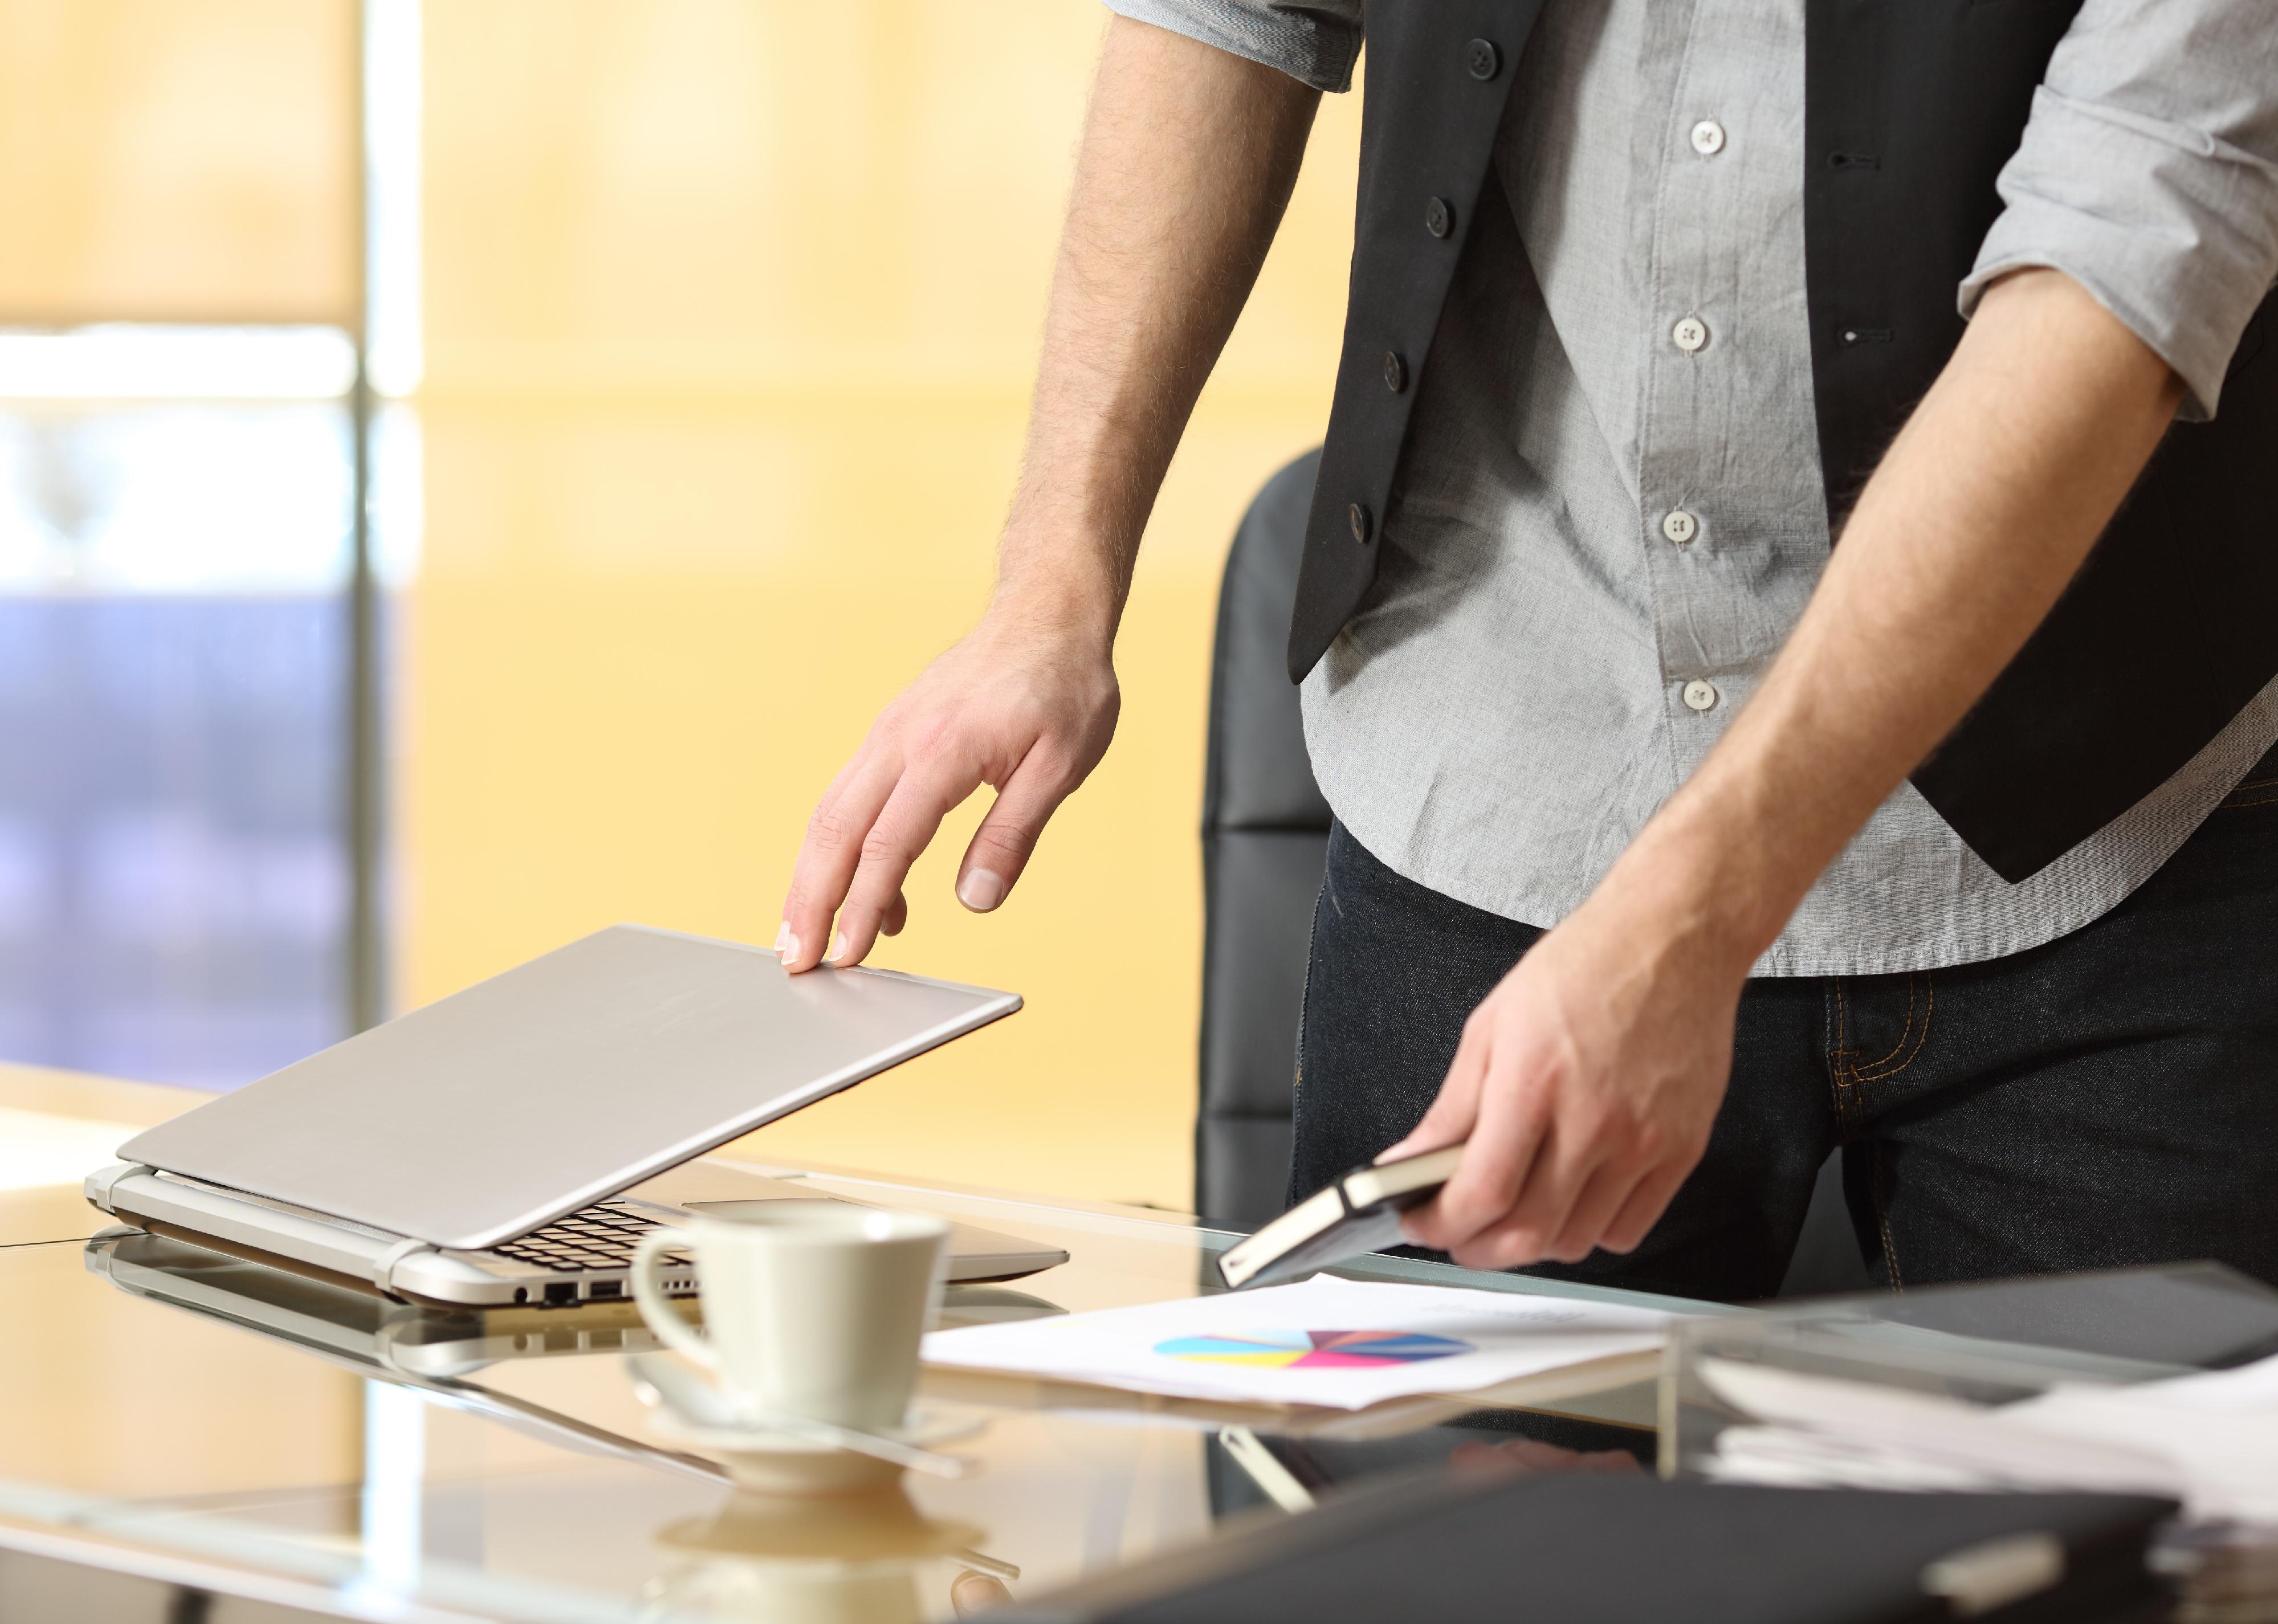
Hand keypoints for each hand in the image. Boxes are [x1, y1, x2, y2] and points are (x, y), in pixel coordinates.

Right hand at [778, 605, 1118, 970]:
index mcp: (943, 751)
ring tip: (803, 935)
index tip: (848, 956)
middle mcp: (900, 740)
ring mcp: (888, 733)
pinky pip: (850, 795)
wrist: (1047, 613)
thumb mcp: (1061, 765)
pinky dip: (841, 845)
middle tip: (797, 961)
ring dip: (812, 875)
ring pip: (831, 811)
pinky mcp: (890, 734)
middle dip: (810, 900)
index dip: (864, 904)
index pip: (888, 843)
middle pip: (836, 829)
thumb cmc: (1063, 686)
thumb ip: (1013, 834)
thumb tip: (976, 901)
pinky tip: (864, 887)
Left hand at [1385, 867, 1748, 1270]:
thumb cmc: (1584, 970)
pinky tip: (1570, 1199)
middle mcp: (1594, 1120)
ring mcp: (1644, 1142)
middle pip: (1528, 1235)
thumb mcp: (1491, 1026)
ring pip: (1576, 1243)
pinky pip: (1628, 1230)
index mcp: (1534, 1083)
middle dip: (1477, 1249)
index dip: (1442, 1226)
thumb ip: (1451, 1109)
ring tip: (1512, 1211)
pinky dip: (1589, 1232)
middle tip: (1456, 1233)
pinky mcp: (1682, 1152)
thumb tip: (1409, 1165)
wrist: (1673, 942)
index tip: (1421, 1224)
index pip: (1483, 1193)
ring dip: (1532, 1243)